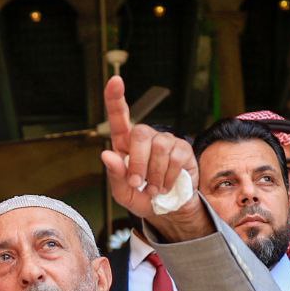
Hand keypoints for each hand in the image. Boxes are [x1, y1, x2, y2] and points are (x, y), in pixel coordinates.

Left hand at [98, 76, 206, 240]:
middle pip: (140, 133)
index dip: (115, 98)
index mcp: (125, 144)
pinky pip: (175, 158)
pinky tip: (166, 186)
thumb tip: (106, 155)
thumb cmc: (141, 197)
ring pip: (159, 147)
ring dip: (154, 174)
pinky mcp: (183, 149)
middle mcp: (145, 137)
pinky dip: (168, 177)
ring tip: (154, 189)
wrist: (168, 209)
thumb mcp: (122, 193)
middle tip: (138, 184)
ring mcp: (166, 141)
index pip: (119, 117)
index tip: (115, 80)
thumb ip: (114, 175)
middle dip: (138, 162)